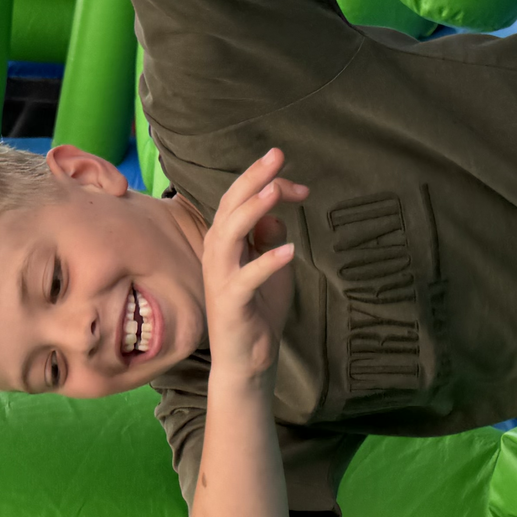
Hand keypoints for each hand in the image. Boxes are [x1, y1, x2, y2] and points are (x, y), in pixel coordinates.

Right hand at [204, 149, 310, 384]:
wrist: (249, 361)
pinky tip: (290, 251)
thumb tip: (273, 212)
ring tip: (275, 191)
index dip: (266, 183)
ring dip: (252, 211)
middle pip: (230, 207)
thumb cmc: (258, 310)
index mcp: (225, 241)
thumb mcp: (270, 265)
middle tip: (277, 155)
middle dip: (254, 179)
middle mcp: (216, 254)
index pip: (240, 200)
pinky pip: (246, 278)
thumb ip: (269, 237)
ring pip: (229, 235)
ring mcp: (221, 278)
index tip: (299, 185)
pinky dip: (267, 262)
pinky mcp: (230, 303)